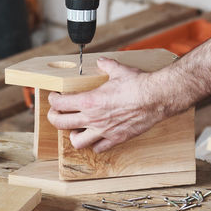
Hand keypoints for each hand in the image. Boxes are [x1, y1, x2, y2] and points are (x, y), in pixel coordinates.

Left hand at [47, 57, 165, 152]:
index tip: (54, 97)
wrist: (157, 98)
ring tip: (75, 128)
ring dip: (73, 135)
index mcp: (90, 100)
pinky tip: (95, 136)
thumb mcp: (118, 70)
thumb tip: (102, 62)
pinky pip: (98, 148)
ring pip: (77, 142)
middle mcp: (93, 118)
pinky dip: (94, 144)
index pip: (60, 103)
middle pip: (61, 123)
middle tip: (56, 113)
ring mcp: (104, 130)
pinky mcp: (116, 138)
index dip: (53, 100)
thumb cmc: (138, 85)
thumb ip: (106, 66)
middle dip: (54, 118)